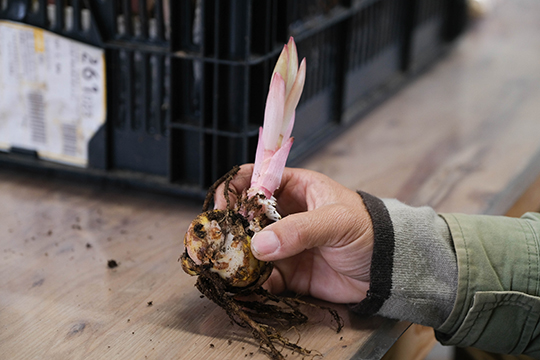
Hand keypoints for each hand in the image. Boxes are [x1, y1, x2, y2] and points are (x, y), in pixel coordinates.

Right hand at [215, 165, 373, 303]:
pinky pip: (262, 276)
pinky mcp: (288, 272)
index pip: (256, 178)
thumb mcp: (336, 222)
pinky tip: (254, 284)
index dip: (235, 187)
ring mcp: (284, 244)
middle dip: (229, 227)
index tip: (221, 203)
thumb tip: (260, 244)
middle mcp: (284, 215)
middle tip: (218, 240)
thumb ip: (300, 229)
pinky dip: (254, 281)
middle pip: (245, 215)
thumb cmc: (369, 231)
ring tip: (228, 266)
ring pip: (249, 247)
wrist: (389, 269)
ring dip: (236, 257)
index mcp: (295, 189)